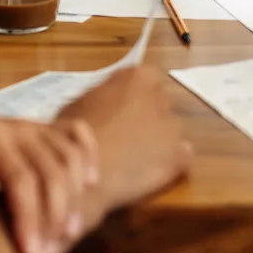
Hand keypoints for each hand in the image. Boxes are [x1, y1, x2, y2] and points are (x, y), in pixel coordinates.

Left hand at [0, 92, 97, 252]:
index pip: (19, 178)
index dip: (29, 218)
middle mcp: (13, 127)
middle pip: (52, 170)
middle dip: (56, 216)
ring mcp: (30, 124)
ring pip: (69, 155)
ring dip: (75, 195)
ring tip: (69, 235)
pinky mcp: (39, 127)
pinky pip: (75, 134)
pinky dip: (88, 156)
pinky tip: (90, 185)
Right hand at [58, 67, 191, 211]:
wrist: (84, 174)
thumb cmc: (71, 136)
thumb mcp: (76, 105)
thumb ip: (99, 98)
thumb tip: (105, 104)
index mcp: (136, 77)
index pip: (142, 80)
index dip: (129, 97)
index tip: (116, 112)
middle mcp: (161, 97)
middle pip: (157, 104)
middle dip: (145, 117)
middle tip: (124, 136)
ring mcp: (173, 127)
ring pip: (168, 131)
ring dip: (156, 141)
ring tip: (133, 159)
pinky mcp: (180, 156)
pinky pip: (180, 157)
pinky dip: (168, 164)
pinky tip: (147, 173)